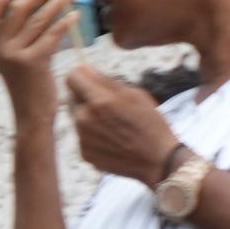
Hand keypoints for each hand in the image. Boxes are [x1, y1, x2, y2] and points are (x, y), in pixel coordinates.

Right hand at [0, 0, 81, 83]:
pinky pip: (52, 34)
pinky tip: (75, 15)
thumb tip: (37, 11)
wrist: (30, 114)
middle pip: (17, 11)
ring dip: (57, 3)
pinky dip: (65, 22)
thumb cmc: (27, 87)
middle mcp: (2, 49)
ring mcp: (16, 55)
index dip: (0, 0)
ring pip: (38, 20)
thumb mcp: (14, 61)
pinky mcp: (34, 62)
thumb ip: (18, 40)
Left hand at [63, 61, 184, 185]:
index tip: (90, 77)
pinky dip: (91, 132)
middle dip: (85, 94)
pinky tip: (112, 137)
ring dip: (88, 114)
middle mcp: (85, 119)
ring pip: (76, 116)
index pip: (72, 77)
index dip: (81, 74)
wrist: (157, 159)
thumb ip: (106, 80)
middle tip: (107, 102)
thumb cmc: (151, 123)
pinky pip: (81, 135)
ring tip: (112, 122)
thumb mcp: (135, 94)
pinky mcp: (83, 152)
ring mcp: (82, 138)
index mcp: (99, 102)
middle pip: (72, 96)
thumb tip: (85, 68)